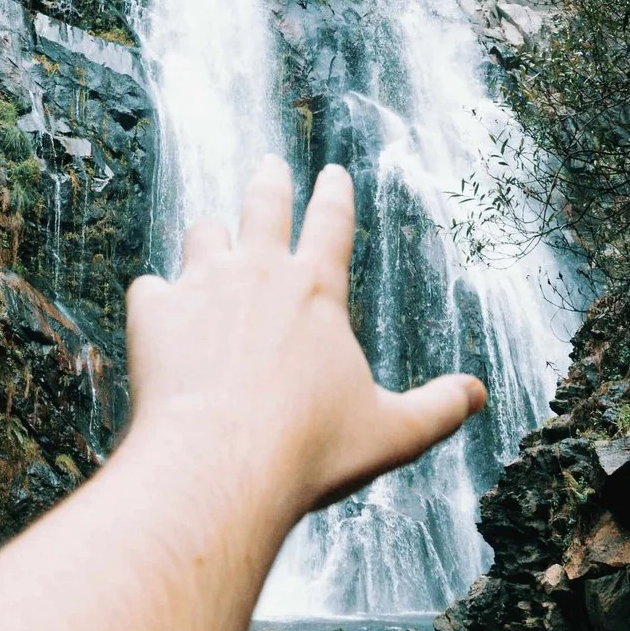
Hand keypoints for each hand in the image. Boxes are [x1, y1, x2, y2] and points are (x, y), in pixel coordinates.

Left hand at [123, 155, 485, 517]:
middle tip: (271, 166)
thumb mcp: (391, 434)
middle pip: (264, 205)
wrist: (219, 464)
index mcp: (317, 289)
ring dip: (210, 234)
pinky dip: (157, 297)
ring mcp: (201, 286)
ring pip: (203, 234)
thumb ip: (438, 409)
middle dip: (271, 181)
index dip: (334, 194)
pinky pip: (151, 288)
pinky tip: (158, 310)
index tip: (332, 173)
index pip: (332, 222)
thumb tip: (478, 394)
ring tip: (210, 234)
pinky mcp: (154, 314)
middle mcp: (258, 272)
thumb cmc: (309, 450)